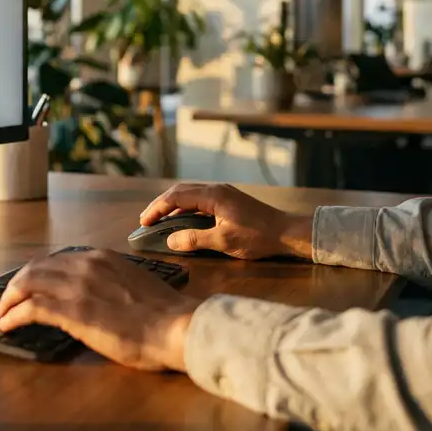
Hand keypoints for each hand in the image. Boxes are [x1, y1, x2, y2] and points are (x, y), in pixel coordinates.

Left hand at [0, 249, 200, 370]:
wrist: (176, 327)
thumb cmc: (164, 314)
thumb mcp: (133, 283)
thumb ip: (110, 281)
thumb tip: (97, 294)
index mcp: (101, 257)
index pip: (57, 260)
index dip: (38, 273)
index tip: (30, 284)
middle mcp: (85, 265)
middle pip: (36, 268)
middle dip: (17, 283)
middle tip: (8, 299)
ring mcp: (77, 286)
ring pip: (28, 283)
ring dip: (9, 298)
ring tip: (2, 312)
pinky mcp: (72, 311)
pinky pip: (30, 308)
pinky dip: (14, 315)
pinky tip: (7, 325)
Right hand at [140, 183, 313, 259]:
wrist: (288, 232)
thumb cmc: (257, 237)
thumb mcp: (223, 241)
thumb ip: (194, 239)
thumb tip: (170, 240)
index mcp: (212, 195)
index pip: (176, 197)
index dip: (157, 208)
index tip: (144, 221)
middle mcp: (216, 189)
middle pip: (180, 191)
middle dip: (161, 204)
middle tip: (146, 219)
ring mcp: (223, 193)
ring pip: (190, 193)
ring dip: (173, 205)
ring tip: (160, 218)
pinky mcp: (228, 200)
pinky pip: (199, 199)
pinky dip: (186, 207)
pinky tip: (183, 219)